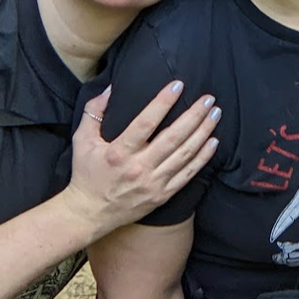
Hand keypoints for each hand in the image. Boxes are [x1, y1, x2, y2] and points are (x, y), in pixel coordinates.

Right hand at [63, 82, 220, 239]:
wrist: (89, 214)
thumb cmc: (86, 173)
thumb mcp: (82, 140)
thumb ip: (94, 112)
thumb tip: (111, 87)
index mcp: (118, 152)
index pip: (145, 123)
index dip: (163, 102)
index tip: (179, 85)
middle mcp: (138, 168)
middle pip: (173, 137)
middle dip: (194, 115)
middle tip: (209, 98)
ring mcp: (152, 183)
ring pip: (184, 154)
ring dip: (203, 132)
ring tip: (215, 114)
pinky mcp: (162, 195)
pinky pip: (188, 174)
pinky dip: (203, 158)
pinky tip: (214, 142)